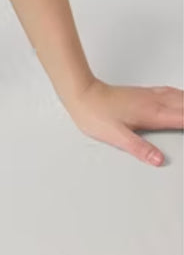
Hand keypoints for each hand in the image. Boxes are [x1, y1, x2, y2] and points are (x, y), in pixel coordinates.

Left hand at [65, 79, 183, 165]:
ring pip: (181, 97)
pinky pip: (171, 92)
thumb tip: (160, 161)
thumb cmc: (96, 115)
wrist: (82, 94)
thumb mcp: (116, 136)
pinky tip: (183, 98)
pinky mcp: (143, 93)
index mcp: (152, 114)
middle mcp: (155, 102)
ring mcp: (150, 96)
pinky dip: (183, 97)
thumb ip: (139, 148)